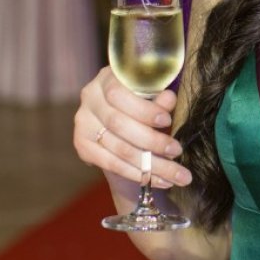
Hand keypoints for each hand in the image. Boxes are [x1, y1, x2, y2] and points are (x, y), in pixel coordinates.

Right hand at [73, 68, 192, 190]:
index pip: (118, 94)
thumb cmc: (143, 104)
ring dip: (151, 165)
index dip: (143, 109)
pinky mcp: (82, 145)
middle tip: (177, 151)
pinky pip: (111, 164)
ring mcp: (83, 123)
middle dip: (152, 140)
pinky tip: (159, 180)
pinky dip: (137, 174)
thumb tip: (168, 98)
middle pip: (118, 124)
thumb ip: (159, 99)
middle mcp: (89, 98)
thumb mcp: (153, 98)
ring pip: (119, 149)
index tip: (167, 120)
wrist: (125, 125)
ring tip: (177, 175)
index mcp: (107, 78)